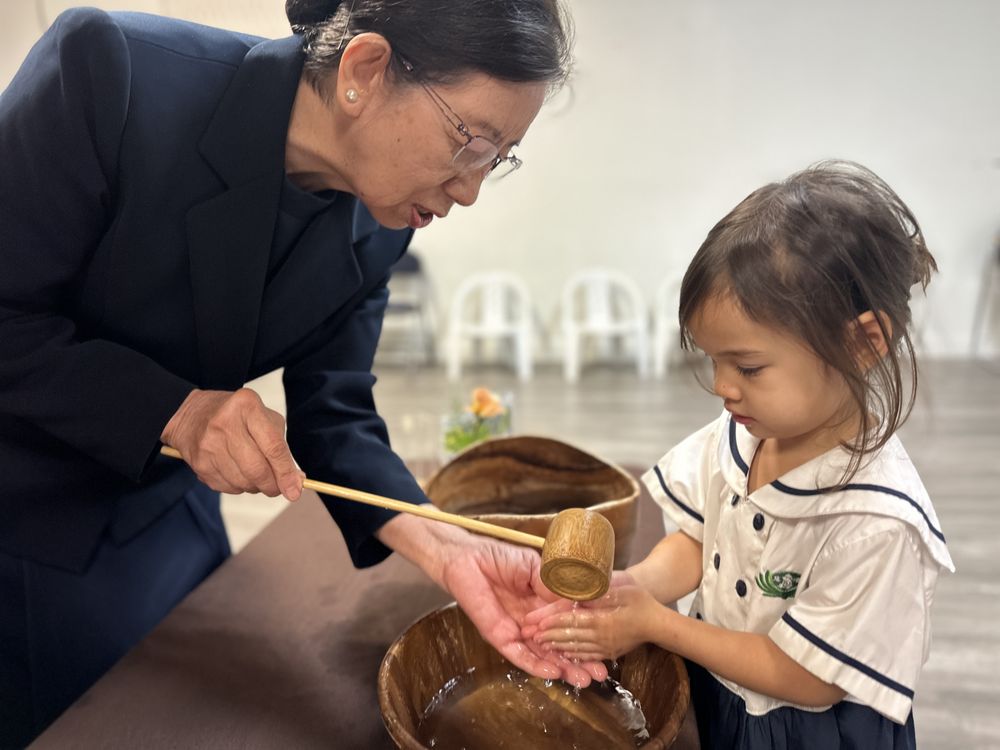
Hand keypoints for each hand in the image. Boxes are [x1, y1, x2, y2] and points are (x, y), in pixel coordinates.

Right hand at [161, 388, 303, 500]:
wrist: (192, 415)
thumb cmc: (238, 417)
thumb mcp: (264, 419)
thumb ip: (282, 449)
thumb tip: (295, 482)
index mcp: (247, 406)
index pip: (273, 446)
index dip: (286, 473)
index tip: (295, 491)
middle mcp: (225, 424)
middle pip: (257, 469)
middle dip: (272, 486)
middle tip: (278, 488)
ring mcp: (209, 444)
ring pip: (242, 482)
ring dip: (256, 487)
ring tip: (257, 476)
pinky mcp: (199, 463)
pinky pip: (227, 487)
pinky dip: (240, 487)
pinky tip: (238, 473)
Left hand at [439, 535, 609, 687]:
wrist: (467, 557)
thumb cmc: (499, 557)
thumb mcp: (535, 568)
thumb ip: (554, 585)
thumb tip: (578, 600)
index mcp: (541, 605)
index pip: (566, 626)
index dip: (584, 636)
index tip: (605, 646)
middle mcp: (531, 623)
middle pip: (557, 647)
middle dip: (578, 661)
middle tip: (599, 674)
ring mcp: (515, 632)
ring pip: (541, 656)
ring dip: (561, 668)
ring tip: (582, 679)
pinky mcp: (499, 636)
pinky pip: (518, 655)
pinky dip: (535, 664)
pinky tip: (553, 671)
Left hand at [523, 577, 663, 661]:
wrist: (658, 622)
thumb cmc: (640, 599)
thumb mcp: (621, 587)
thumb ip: (599, 592)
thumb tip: (578, 593)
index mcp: (601, 619)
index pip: (569, 619)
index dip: (551, 620)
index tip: (535, 621)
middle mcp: (600, 637)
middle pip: (568, 635)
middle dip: (547, 635)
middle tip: (530, 635)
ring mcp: (604, 648)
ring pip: (575, 648)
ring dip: (556, 646)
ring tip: (540, 644)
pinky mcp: (609, 654)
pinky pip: (586, 655)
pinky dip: (572, 654)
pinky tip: (562, 653)